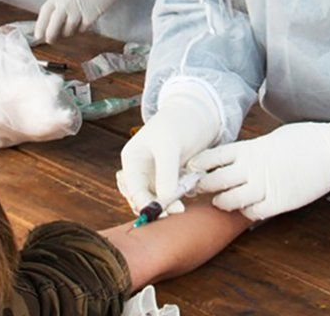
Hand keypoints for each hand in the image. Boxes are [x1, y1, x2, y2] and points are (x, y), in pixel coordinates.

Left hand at [35, 0, 152, 43]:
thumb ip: (60, 0)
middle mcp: (66, 3)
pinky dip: (82, 28)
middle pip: (53, 27)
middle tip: (51, 40)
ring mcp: (78, 10)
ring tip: (73, 25)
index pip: (44, 14)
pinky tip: (85, 21)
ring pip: (68, 31)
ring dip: (69, 32)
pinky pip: (83, 28)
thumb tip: (53, 18)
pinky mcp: (91, 15)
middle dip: (51, 37)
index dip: (40, 27)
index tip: (38, 36)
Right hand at [116, 86, 221, 215]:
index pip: (133, 189)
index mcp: (132, 160)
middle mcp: (139, 170)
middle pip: (141, 198)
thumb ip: (166, 174)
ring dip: (167, 203)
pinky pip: (169, 194)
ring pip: (155, 199)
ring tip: (183, 203)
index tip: (163, 213)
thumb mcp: (170, 147)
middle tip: (177, 211)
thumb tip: (164, 201)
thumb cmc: (179, 124)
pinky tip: (189, 190)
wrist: (197, 114)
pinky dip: (177, 196)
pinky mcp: (169, 178)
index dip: (146, 204)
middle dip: (156, 206)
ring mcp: (154, 175)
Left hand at [191, 120, 329, 220]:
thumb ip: (250, 150)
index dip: (198, 165)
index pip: (213, 157)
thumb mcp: (270, 139)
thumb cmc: (304, 140)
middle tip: (198, 189)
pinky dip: (245, 212)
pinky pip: (252, 213)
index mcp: (250, 148)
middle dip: (203, 186)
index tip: (190, 169)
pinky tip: (247, 207)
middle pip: (215, 180)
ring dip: (221, 202)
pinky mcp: (279, 202)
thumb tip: (234, 159)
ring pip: (229, 200)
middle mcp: (252, 167)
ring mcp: (265, 186)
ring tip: (221, 200)